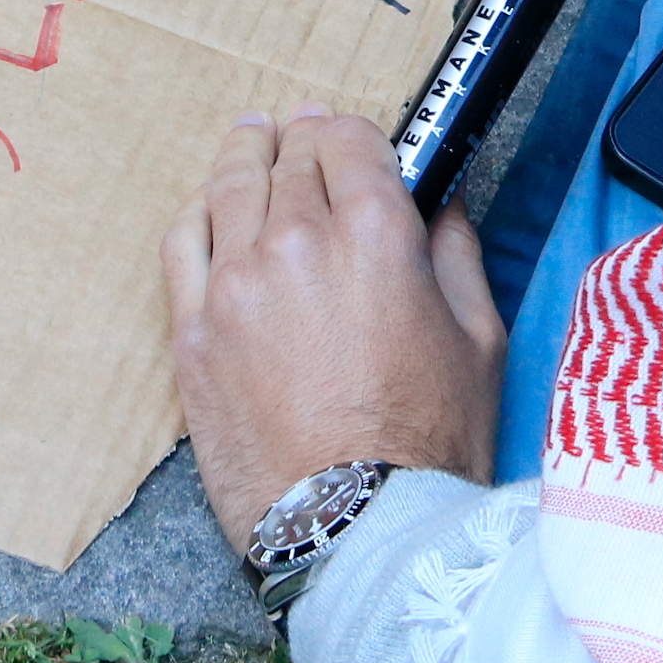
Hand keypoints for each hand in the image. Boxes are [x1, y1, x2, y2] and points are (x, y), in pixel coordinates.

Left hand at [164, 109, 502, 552]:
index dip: (354, 133)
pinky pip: (181, 242)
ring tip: (252, 142)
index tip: (355, 143)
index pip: (350, 138)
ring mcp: (235, 284)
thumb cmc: (428, 445)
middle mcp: (298, 241)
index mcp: (375, 234)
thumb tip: (441, 207)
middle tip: (305, 138)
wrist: (356, 528)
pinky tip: (208, 207)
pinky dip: (197, 212)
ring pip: (230, 185)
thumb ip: (457, 255)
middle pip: (291, 156)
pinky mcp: (192, 331)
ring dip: (247, 156)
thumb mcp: (480, 340)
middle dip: (304, 141)